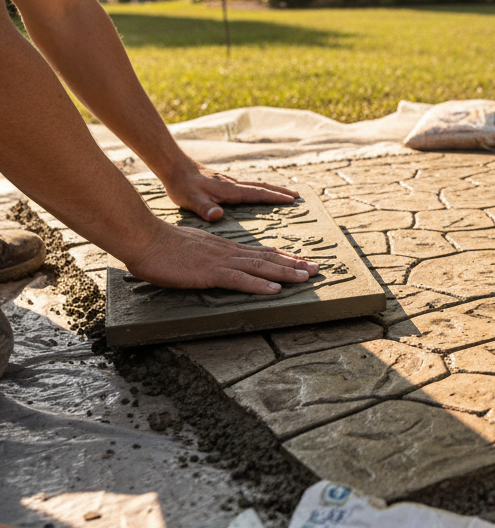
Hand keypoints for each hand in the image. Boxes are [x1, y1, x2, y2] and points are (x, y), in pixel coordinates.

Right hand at [123, 220, 318, 294]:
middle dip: (294, 264)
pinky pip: (239, 280)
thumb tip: (212, 265)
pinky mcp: (210, 272)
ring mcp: (221, 261)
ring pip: (261, 268)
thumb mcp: (191, 250)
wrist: (144, 237)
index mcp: (225, 248)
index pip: (260, 253)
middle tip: (317, 269)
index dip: (283, 258)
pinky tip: (275, 290)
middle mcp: (229, 252)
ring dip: (286, 273)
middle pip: (268, 258)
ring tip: (307, 277)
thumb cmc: (162, 246)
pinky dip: (259, 285)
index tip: (301, 262)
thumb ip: (206, 257)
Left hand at [159, 159, 299, 221]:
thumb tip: (217, 216)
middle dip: (280, 191)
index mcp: (230, 190)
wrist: (173, 166)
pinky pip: (248, 185)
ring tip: (285, 193)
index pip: (258, 194)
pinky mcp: (224, 182)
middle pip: (262, 187)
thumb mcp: (191, 200)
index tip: (292, 200)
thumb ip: (204, 208)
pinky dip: (260, 188)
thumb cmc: (181, 186)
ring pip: (256, 185)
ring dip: (272, 189)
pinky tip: (258, 192)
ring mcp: (229, 182)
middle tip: (298, 196)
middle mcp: (233, 184)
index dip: (275, 197)